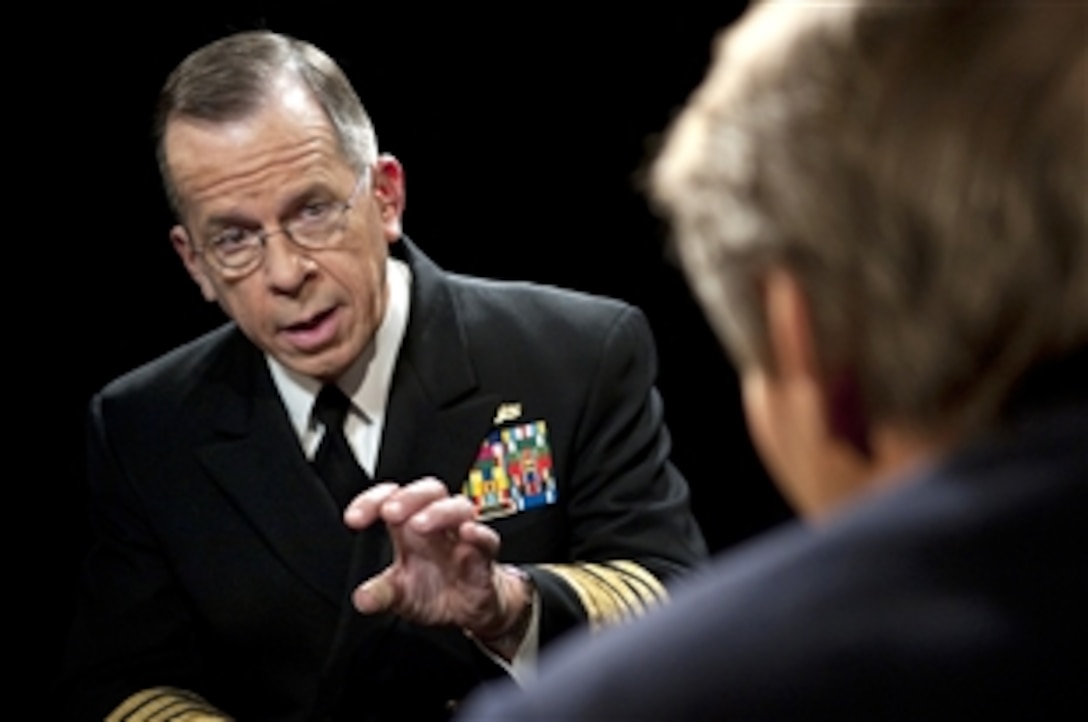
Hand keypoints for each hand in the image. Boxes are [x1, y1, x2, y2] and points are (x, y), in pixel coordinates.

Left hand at [343, 478, 529, 646]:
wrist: (471, 611)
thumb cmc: (436, 591)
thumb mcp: (401, 596)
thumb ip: (382, 594)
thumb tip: (363, 599)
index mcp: (411, 528)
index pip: (392, 498)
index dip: (372, 501)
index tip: (354, 519)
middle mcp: (438, 526)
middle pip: (430, 491)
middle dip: (409, 497)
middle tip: (390, 512)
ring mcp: (463, 539)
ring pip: (459, 507)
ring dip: (439, 512)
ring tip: (420, 524)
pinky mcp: (485, 559)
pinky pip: (487, 539)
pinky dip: (479, 534)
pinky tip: (467, 533)